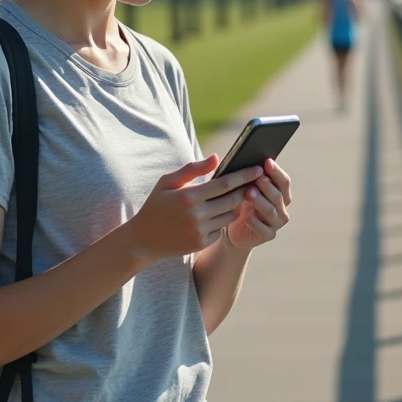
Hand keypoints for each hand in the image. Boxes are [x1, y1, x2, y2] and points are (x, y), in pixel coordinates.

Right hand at [127, 155, 263, 262]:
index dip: (244, 176)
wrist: (144, 240)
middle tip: (255, 182)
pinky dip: (222, 220)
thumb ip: (192, 169)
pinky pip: (221, 229)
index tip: (258, 169)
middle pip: (232, 200)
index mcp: (188, 196)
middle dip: (246, 190)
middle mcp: (196, 215)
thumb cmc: (156, 205)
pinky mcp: (201, 243)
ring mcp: (200, 231)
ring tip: (237, 196)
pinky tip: (218, 213)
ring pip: (230, 215)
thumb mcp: (167, 182)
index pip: (224, 184)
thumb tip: (216, 158)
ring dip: (235, 205)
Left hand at [224, 158, 291, 250]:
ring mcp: (276, 223)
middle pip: (279, 195)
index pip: (284, 181)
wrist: (232, 228)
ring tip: (249, 193)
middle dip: (268, 186)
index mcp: (280, 193)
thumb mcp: (244, 187)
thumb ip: (249, 176)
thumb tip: (246, 161)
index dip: (276, 171)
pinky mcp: (267, 235)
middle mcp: (282, 207)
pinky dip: (255, 222)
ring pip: (271, 211)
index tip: (267, 161)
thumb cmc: (240, 202)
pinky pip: (263, 229)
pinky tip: (246, 216)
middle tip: (258, 177)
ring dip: (260, 201)